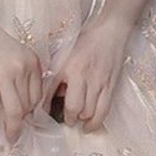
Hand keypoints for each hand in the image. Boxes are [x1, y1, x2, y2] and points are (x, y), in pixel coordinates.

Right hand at [0, 0, 42, 144]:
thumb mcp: (17, 53)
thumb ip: (25, 75)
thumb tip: (26, 108)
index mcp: (32, 61)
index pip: (37, 96)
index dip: (31, 111)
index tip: (25, 119)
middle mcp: (20, 68)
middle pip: (27, 105)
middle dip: (21, 121)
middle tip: (15, 132)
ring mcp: (0, 74)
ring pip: (12, 110)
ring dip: (11, 128)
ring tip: (8, 139)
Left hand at [43, 13, 132, 132]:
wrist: (111, 30)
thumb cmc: (86, 39)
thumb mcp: (64, 54)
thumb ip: (57, 74)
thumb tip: (50, 96)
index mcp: (68, 66)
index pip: (52, 94)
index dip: (46, 109)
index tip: (44, 115)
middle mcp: (83, 76)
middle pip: (74, 108)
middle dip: (68, 118)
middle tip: (65, 119)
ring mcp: (100, 82)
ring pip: (89, 112)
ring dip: (81, 120)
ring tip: (77, 120)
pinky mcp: (112, 86)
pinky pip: (104, 110)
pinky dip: (96, 122)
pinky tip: (90, 126)